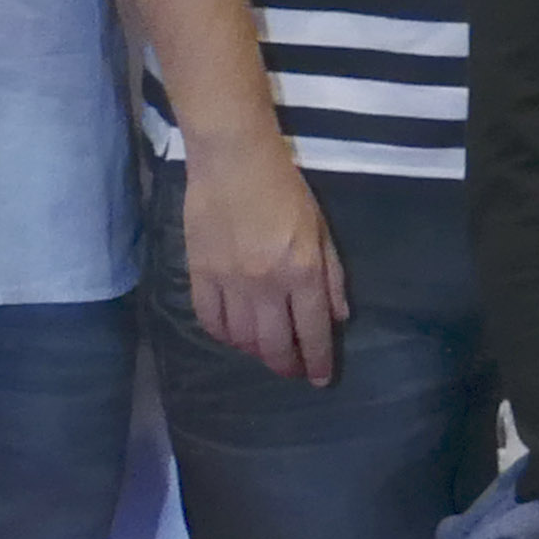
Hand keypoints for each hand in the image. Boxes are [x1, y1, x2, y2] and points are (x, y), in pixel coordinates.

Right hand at [182, 140, 349, 383]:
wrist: (232, 159)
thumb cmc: (283, 188)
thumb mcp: (321, 228)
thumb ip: (331, 275)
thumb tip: (338, 317)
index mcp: (302, 270)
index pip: (312, 331)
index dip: (319, 361)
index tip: (321, 379)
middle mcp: (266, 283)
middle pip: (275, 344)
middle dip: (288, 366)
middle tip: (294, 372)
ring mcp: (229, 281)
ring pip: (242, 339)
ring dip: (257, 353)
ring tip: (266, 352)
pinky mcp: (200, 273)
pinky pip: (209, 320)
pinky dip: (223, 335)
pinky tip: (234, 335)